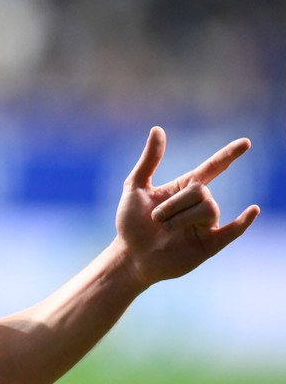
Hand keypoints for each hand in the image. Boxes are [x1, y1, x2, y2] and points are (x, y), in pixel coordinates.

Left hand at [116, 127, 259, 287]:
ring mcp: (206, 224)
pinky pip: (232, 231)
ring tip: (164, 228)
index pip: (212, 168)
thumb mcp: (135, 187)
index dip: (228, 155)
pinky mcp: (210, 244)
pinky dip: (243, 222)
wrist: (130, 254)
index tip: (245, 142)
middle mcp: (199, 204)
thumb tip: (158, 129)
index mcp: (184, 188)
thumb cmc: (131, 222)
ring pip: (208, 209)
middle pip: (201, 191)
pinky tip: (252, 210)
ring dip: (180, 218)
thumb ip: (149, 160)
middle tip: (155, 218)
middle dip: (174, 204)